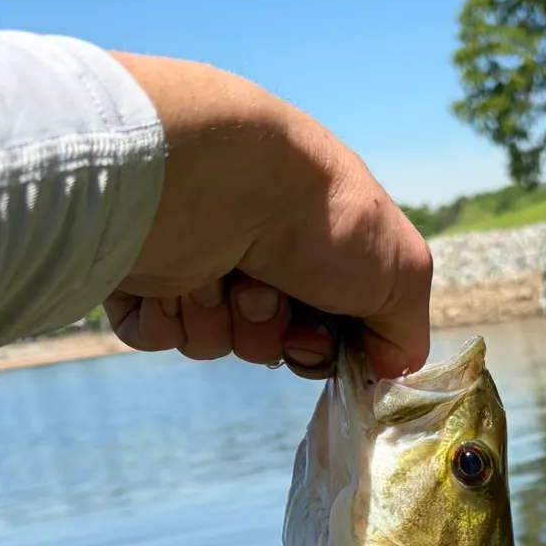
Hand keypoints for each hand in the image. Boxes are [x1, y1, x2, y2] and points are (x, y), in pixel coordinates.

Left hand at [100, 52, 431, 379]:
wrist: (221, 178)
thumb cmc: (319, 218)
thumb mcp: (401, 273)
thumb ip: (405, 331)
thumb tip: (387, 367)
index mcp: (312, 248)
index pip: (321, 331)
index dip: (322, 347)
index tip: (316, 334)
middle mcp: (254, 254)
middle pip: (264, 344)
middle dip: (269, 330)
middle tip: (266, 292)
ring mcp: (195, 264)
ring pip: (209, 343)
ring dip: (222, 319)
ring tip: (224, 273)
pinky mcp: (140, 276)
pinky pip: (155, 335)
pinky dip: (171, 317)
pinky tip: (179, 279)